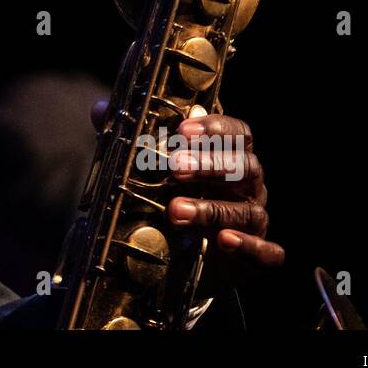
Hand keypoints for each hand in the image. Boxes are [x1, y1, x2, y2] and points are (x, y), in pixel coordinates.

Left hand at [90, 102, 285, 277]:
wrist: (182, 258)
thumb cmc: (173, 198)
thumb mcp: (150, 170)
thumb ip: (130, 138)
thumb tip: (99, 110)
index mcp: (231, 157)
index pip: (237, 133)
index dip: (214, 127)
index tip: (181, 130)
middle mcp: (249, 186)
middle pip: (244, 167)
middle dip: (209, 165)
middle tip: (174, 167)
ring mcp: (255, 220)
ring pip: (246, 210)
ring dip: (212, 208)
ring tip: (175, 210)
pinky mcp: (257, 257)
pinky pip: (268, 252)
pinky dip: (250, 246)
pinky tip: (225, 241)